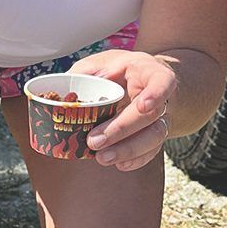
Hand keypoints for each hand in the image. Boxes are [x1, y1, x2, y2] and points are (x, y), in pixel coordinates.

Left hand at [68, 48, 176, 170]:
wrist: (138, 78)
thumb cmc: (115, 70)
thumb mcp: (99, 62)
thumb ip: (82, 74)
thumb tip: (63, 95)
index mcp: (147, 71)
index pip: (163, 80)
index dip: (156, 93)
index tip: (144, 106)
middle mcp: (159, 95)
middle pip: (151, 115)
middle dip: (122, 129)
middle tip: (95, 142)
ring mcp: (160, 117)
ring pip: (154, 136)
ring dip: (129, 149)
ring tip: (102, 158)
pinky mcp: (155, 134)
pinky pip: (151, 150)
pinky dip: (136, 159)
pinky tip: (120, 164)